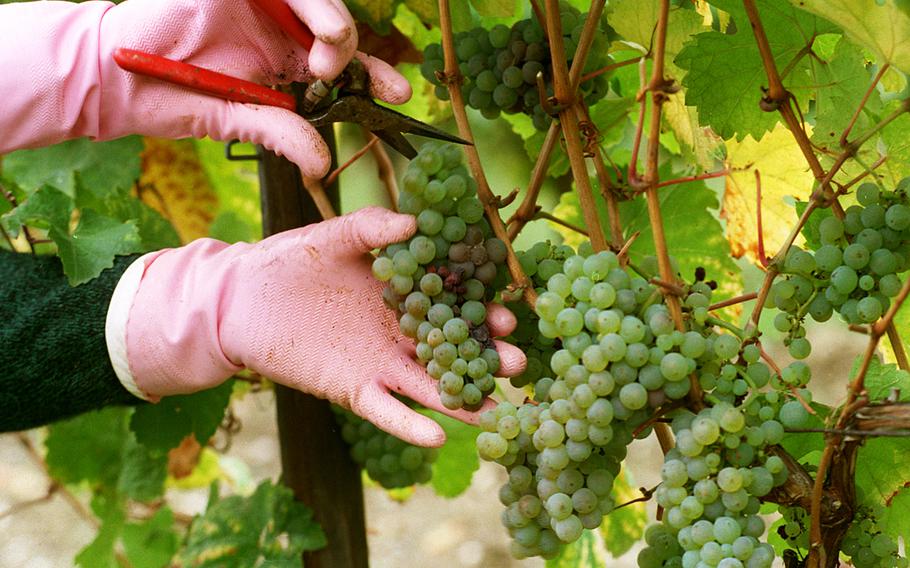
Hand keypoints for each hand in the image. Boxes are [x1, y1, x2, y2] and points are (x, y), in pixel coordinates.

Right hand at [96, 0, 409, 175]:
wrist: (119, 77)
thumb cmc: (175, 99)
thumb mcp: (238, 120)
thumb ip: (281, 133)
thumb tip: (323, 164)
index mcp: (287, 65)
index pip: (344, 68)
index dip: (374, 77)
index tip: (401, 94)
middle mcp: (282, 32)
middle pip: (341, 32)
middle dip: (355, 55)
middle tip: (337, 75)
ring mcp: (263, 4)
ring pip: (320, 2)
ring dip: (335, 25)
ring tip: (329, 52)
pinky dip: (309, 2)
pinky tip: (317, 27)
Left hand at [122, 208, 526, 446]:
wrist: (242, 296)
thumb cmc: (290, 261)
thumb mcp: (334, 237)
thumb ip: (372, 228)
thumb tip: (416, 222)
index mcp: (404, 295)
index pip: (455, 304)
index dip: (484, 310)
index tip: (512, 313)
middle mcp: (401, 333)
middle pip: (454, 349)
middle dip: (486, 357)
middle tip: (517, 362)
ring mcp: (380, 364)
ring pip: (430, 385)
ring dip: (463, 397)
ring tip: (498, 410)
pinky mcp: (353, 389)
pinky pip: (386, 411)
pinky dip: (409, 424)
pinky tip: (437, 435)